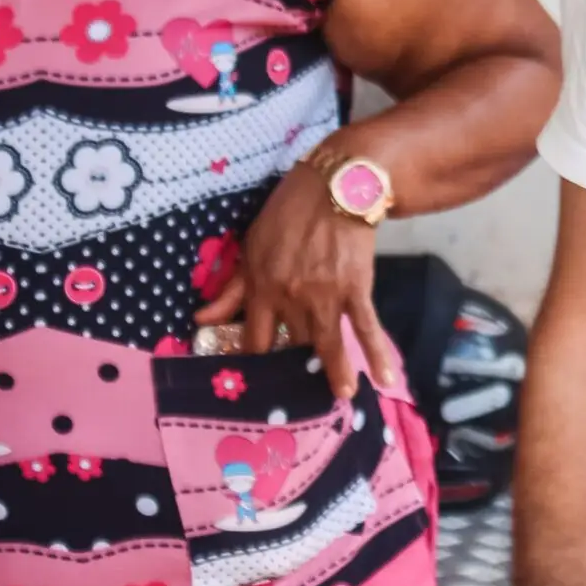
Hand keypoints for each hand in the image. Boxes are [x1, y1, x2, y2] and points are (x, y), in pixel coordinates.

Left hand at [194, 160, 398, 399]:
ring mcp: (326, 295)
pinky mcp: (356, 287)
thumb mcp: (251, 247)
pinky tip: (384, 375)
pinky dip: (376, 351)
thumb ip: (231, 288)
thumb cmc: (288, 213)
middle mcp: (291, 299)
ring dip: (335, 372)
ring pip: (327, 343)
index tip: (257, 384)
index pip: (255, 339)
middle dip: (296, 372)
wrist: (334, 186)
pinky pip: (365, 325)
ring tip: (341, 398)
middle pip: (293, 345)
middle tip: (300, 399)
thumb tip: (201, 319)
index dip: (255, 362)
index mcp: (262, 289)